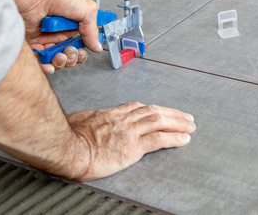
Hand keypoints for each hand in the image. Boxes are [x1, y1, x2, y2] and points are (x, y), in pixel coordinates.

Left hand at [4, 0, 99, 73]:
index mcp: (73, 24)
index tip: (84, 50)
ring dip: (61, 62)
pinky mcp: (33, 43)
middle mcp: (60, 31)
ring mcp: (46, 38)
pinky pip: (40, 60)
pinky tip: (50, 63)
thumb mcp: (86, 9)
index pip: (81, 44)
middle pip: (70, 54)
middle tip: (71, 52)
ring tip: (61, 55)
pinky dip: (46, 66)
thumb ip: (93, 30)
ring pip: (56, 59)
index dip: (83, 50)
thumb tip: (97, 46)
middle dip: (73, 57)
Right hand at [67, 102, 195, 181]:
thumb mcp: (78, 120)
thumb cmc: (67, 136)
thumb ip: (88, 120)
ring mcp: (128, 132)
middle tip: (185, 116)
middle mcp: (122, 120)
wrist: (67, 148)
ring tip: (190, 125)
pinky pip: (158, 140)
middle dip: (171, 113)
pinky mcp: (132, 147)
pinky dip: (173, 138)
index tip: (160, 110)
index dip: (151, 109)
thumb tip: (86, 120)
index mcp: (109, 114)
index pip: (136, 107)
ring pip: (159, 121)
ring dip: (178, 122)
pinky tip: (183, 139)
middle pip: (152, 111)